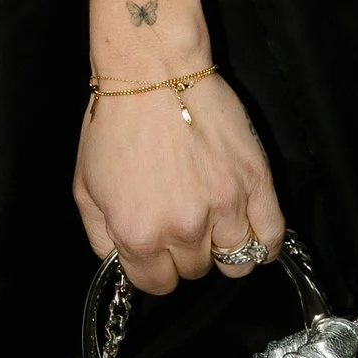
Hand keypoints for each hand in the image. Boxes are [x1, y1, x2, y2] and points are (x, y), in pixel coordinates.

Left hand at [72, 69, 284, 296]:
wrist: (152, 73)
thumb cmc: (115, 124)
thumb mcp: (86, 188)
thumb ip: (102, 238)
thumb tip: (122, 262)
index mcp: (138, 234)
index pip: (156, 284)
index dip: (154, 269)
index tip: (157, 251)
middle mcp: (183, 229)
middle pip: (195, 271)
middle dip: (185, 251)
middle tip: (179, 219)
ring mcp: (224, 208)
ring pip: (235, 262)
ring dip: (222, 247)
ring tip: (212, 221)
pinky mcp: (255, 184)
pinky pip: (271, 238)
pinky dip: (262, 243)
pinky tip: (248, 230)